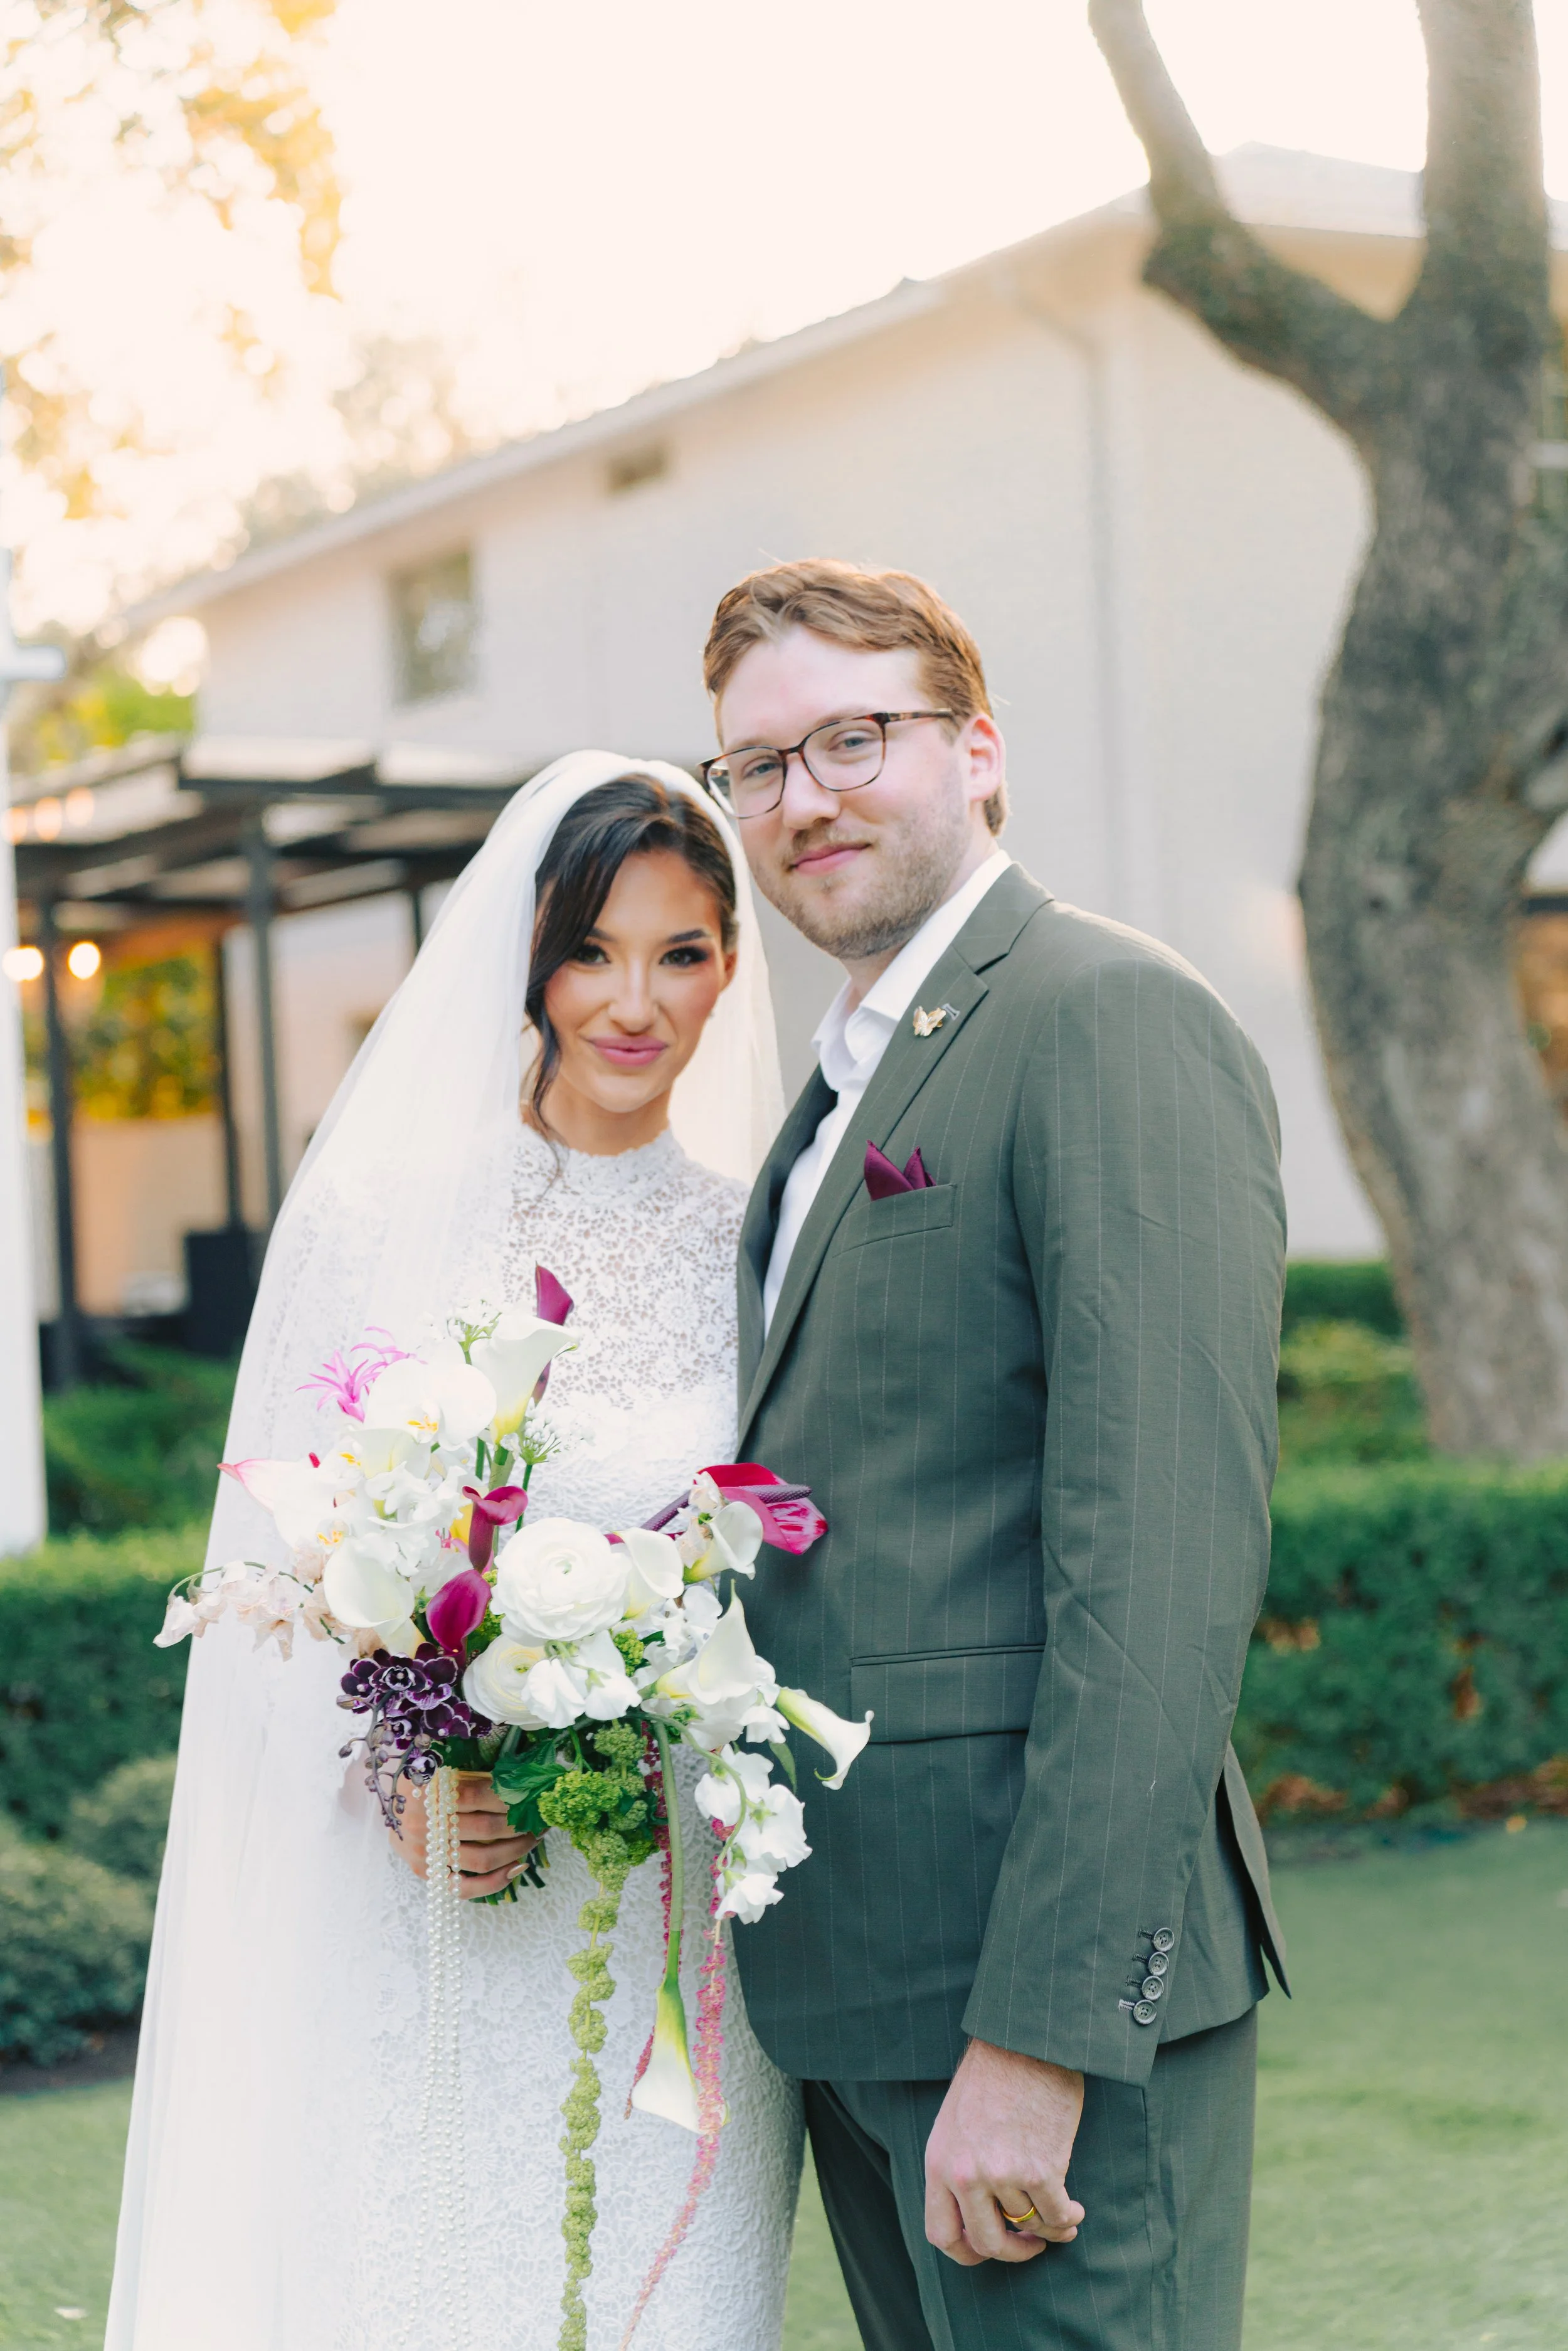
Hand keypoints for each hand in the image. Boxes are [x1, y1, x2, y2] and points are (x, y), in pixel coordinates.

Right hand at [391, 1771, 537, 1898]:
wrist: (392, 1804)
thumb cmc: (428, 1783)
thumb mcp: (449, 1769)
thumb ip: (478, 1777)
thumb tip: (522, 1785)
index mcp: (432, 1788)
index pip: (482, 1794)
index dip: (514, 1798)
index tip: (536, 1799)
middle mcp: (427, 1821)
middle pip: (487, 1828)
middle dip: (521, 1827)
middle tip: (541, 1822)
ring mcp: (424, 1850)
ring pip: (480, 1860)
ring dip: (514, 1851)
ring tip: (532, 1841)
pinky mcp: (423, 1870)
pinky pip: (461, 1887)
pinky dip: (492, 1883)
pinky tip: (514, 1870)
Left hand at [924, 2039, 1085, 2265]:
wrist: (1024, 2040)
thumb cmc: (993, 2075)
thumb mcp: (956, 2123)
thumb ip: (960, 2169)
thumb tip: (982, 2217)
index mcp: (939, 2163)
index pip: (941, 2234)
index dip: (967, 2253)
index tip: (989, 2252)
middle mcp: (965, 2175)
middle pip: (988, 2242)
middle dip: (1013, 2252)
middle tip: (1030, 2244)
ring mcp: (1002, 2175)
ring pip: (1029, 2226)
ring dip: (1047, 2226)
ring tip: (1060, 2216)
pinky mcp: (1040, 2170)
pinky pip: (1056, 2217)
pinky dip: (1068, 2220)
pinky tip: (1074, 2211)